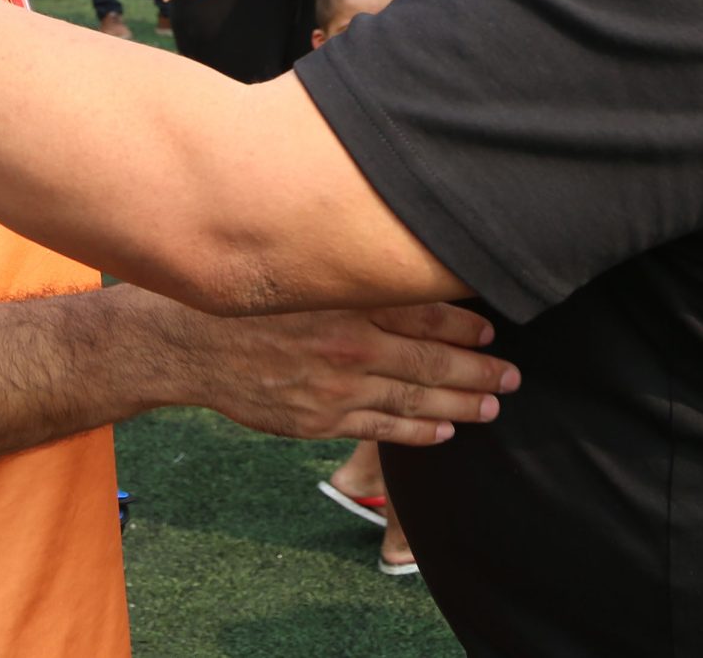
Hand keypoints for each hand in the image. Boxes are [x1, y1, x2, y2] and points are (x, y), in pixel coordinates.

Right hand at [154, 295, 519, 444]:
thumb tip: (404, 270)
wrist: (190, 343)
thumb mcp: (303, 273)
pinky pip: (381, 429)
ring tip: (492, 406)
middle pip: (430, 360)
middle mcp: (348, 344)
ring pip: (413, 399)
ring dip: (459, 404)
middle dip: (478, 370)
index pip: (424, 313)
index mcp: (347, 300)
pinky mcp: (319, 419)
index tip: (492, 329)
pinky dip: (418, 432)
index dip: (465, 325)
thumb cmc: (249, 300)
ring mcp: (335, 387)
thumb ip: (351, 276)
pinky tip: (445, 432)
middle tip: (512, 377)